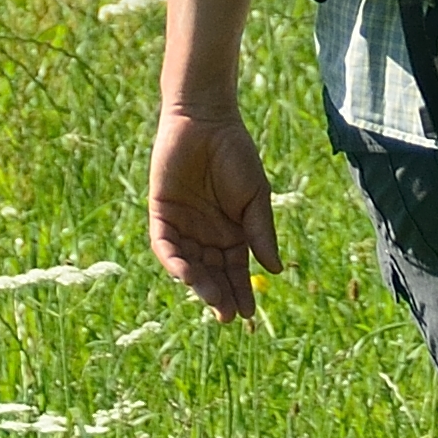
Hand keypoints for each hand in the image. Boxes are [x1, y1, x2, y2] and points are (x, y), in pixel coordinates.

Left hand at [149, 99, 281, 320]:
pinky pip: (165, 244)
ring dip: (199, 283)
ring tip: (211, 298)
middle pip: (212, 273)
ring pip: (189, 264)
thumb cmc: (236, 155)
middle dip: (220, 295)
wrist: (206, 122)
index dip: (240, 292)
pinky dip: (174, 260)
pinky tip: (186, 274)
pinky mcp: (161, 214)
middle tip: (227, 315)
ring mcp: (183, 225)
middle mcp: (206, 234)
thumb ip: (261, 232)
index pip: (235, 270)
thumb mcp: (255, 197)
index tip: (246, 315)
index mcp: (232, 232)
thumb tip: (276, 270)